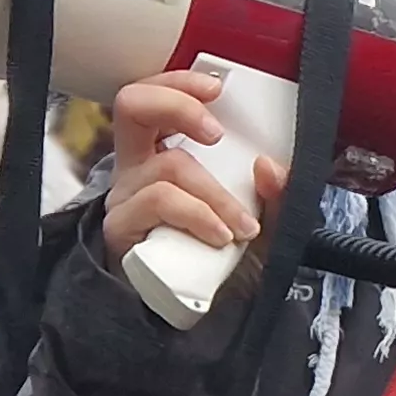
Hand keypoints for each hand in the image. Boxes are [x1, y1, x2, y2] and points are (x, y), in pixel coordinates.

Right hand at [100, 69, 290, 261]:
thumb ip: (276, 195)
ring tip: (242, 226)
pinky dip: (197, 215)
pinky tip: (219, 237)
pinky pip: (159, 202)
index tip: (216, 89)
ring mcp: (125, 196)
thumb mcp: (262, 223)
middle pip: (131, 106)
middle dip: (177, 105)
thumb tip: (269, 165)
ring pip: (167, 166)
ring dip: (214, 194)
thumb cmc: (221, 260)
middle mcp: (137, 167)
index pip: (153, 96)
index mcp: (161, 152)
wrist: (199, 313)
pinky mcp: (120, 228)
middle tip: (216, 133)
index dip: (177, 82)